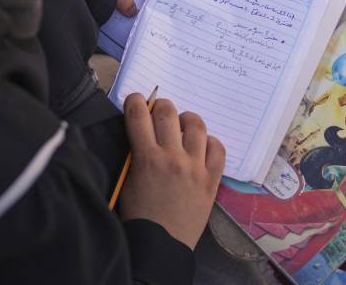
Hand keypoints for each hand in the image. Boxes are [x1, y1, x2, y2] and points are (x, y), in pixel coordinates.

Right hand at [119, 94, 224, 249]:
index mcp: (146, 159)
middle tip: (159, 112)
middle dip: (161, 106)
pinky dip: (210, 141)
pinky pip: (217, 148)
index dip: (135, 101)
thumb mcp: (127, 181)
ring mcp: (195, 167)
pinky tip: (201, 145)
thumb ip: (135, 154)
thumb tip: (141, 130)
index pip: (138, 116)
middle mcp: (173, 158)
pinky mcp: (212, 179)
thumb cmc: (139, 215)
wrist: (162, 244)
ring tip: (182, 125)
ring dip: (186, 120)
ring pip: (196, 126)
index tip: (135, 100)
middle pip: (168, 113)